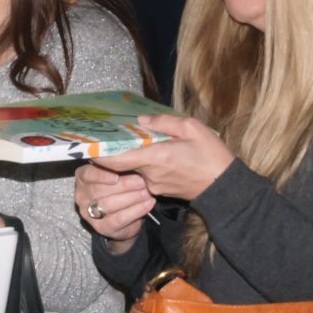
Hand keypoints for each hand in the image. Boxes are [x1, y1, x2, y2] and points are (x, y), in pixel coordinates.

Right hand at [75, 161, 153, 248]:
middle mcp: (81, 195)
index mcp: (83, 177)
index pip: (87, 174)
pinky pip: (119, 218)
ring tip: (147, 192)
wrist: (127, 216)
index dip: (101, 175)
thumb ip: (121, 163)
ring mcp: (89, 213)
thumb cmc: (123, 187)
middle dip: (124, 185)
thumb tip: (130, 152)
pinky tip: (148, 204)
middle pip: (100, 190)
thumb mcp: (121, 171)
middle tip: (142, 181)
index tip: (116, 175)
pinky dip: (136, 210)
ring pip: (109, 205)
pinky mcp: (101, 227)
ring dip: (131, 197)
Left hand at [97, 114, 235, 199]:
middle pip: (124, 163)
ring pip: (136, 169)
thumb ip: (165, 123)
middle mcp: (150, 175)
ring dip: (136, 157)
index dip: (99, 154)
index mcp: (155, 158)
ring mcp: (155, 185)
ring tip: (142, 141)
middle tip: (114, 134)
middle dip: (119, 150)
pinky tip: (158, 153)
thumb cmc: (212, 156)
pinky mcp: (161, 191)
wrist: (225, 187)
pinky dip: (147, 165)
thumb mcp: (193, 129)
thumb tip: (142, 122)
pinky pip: (147, 175)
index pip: (116, 160)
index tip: (87, 146)